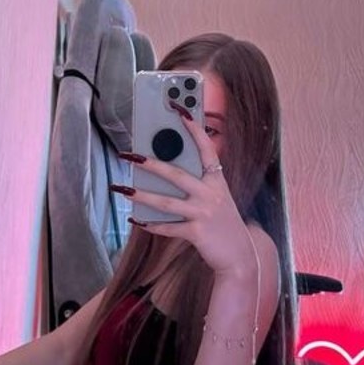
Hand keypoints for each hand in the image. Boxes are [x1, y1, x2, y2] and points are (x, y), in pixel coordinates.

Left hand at [122, 107, 256, 276]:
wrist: (240, 255)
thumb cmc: (223, 222)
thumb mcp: (216, 197)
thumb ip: (198, 183)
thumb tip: (164, 171)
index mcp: (217, 180)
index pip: (206, 148)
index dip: (193, 128)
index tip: (179, 110)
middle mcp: (211, 193)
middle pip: (176, 174)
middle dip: (150, 163)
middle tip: (129, 155)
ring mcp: (204, 213)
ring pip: (166, 202)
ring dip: (141, 195)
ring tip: (122, 189)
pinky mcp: (197, 233)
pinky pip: (168, 227)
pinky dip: (151, 225)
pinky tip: (136, 220)